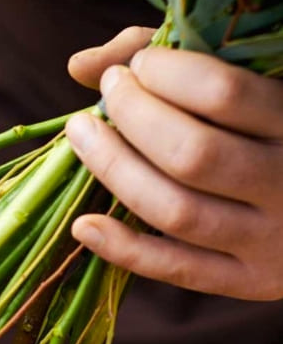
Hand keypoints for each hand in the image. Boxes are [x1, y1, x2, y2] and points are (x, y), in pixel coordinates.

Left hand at [65, 26, 282, 300]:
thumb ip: (173, 62)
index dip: (165, 73)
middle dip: (133, 115)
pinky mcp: (253, 281)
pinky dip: (124, 249)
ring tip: (82, 133)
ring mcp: (274, 240)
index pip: (223, 94)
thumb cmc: (273, 124)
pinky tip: (83, 224)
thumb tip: (80, 67)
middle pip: (192, 154)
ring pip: (176, 211)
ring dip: (114, 170)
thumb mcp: (250, 79)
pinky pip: (179, 270)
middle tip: (110, 91)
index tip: (138, 65)